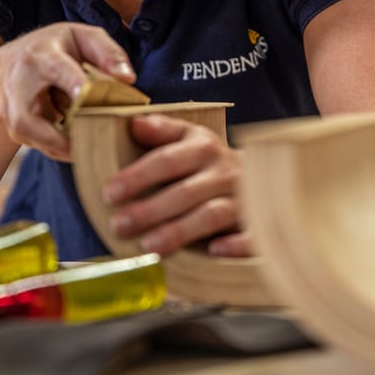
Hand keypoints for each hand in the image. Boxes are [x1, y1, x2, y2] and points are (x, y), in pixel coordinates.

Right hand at [0, 22, 134, 160]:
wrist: (13, 61)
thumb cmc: (57, 47)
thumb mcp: (83, 37)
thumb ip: (107, 53)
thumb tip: (127, 79)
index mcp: (40, 55)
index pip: (56, 69)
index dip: (71, 83)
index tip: (86, 96)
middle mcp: (18, 84)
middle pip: (27, 118)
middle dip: (58, 138)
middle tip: (93, 147)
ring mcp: (11, 109)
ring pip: (31, 138)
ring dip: (62, 149)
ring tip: (93, 151)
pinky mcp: (14, 128)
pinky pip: (38, 145)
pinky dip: (61, 150)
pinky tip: (82, 149)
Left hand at [101, 114, 252, 257]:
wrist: (264, 178)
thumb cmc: (210, 163)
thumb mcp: (189, 138)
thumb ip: (162, 131)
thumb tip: (134, 124)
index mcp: (204, 148)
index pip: (167, 160)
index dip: (138, 176)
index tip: (110, 193)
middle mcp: (225, 172)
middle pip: (186, 192)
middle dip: (151, 210)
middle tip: (119, 226)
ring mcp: (245, 199)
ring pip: (212, 215)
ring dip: (181, 231)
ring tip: (150, 247)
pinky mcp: (259, 224)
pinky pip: (252, 234)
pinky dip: (236, 244)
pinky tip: (214, 251)